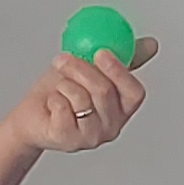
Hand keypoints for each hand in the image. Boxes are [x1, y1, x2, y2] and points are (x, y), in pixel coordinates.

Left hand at [7, 38, 155, 156]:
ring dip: (64, 83)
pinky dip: (52, 98)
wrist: (31, 116)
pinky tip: (52, 103)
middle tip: (65, 58)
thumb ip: (121, 58)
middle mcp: (111, 127)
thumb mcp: (93, 69)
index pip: (134, 93)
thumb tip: (151, 44)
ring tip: (58, 86)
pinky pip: (62, 107)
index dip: (119, 72)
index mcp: (122, 110)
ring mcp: (91, 137)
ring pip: (81, 98)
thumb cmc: (62, 94)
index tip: (102, 52)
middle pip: (104, 91)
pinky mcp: (68, 140)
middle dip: (81, 69)